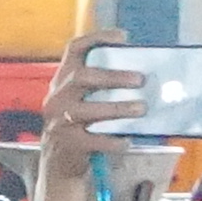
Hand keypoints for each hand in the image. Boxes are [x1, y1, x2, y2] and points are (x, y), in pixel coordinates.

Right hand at [26, 46, 148, 200]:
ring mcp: (60, 120)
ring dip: (118, 108)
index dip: (98, 39)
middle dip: (113, 77)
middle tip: (140, 80)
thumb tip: (143, 76)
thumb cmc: (79, 125)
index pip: (74, 49)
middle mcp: (58, 96)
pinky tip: (128, 141)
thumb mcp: (81, 100)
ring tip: (141, 108)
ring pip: (89, 110)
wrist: (58, 163)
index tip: (123, 37)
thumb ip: (100, 87)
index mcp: (63, 79)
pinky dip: (113, 141)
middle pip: (82, 77)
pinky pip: (94, 140)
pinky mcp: (68, 143)